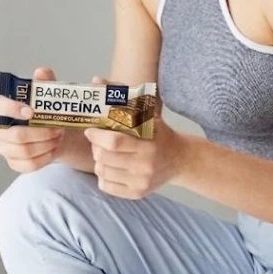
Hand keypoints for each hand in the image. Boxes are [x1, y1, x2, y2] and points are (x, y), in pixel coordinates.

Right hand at [0, 66, 64, 172]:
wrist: (56, 132)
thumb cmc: (46, 111)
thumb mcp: (49, 93)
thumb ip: (45, 81)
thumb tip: (41, 72)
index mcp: (2, 108)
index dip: (10, 108)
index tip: (31, 111)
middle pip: (14, 134)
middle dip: (40, 132)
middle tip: (58, 128)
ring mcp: (4, 147)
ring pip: (23, 150)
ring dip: (45, 144)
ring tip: (59, 137)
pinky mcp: (13, 162)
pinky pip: (27, 165)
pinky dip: (44, 157)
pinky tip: (53, 149)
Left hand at [84, 81, 189, 198]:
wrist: (181, 159)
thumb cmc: (159, 132)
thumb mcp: (145, 111)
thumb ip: (120, 95)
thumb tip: (96, 80)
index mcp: (149, 144)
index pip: (114, 143)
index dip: (97, 136)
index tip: (91, 130)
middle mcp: (146, 165)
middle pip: (106, 158)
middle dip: (95, 148)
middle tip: (97, 141)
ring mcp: (142, 182)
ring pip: (103, 172)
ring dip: (98, 161)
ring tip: (104, 152)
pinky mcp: (137, 193)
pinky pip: (107, 186)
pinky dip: (103, 175)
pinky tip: (111, 166)